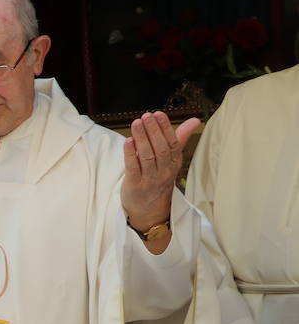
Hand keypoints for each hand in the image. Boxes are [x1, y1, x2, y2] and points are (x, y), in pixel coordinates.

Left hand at [121, 111, 199, 229]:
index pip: (173, 144)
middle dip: (153, 131)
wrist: (149, 209)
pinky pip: (133, 168)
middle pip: (161, 149)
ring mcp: (150, 180)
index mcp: (174, 163)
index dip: (166, 128)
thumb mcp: (171, 160)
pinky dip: (130, 154)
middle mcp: (164, 172)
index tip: (158, 114)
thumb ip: (180, 139)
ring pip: (147, 157)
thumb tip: (195, 120)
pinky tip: (128, 141)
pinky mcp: (135, 186)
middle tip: (146, 116)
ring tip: (136, 123)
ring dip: (141, 139)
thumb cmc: (159, 178)